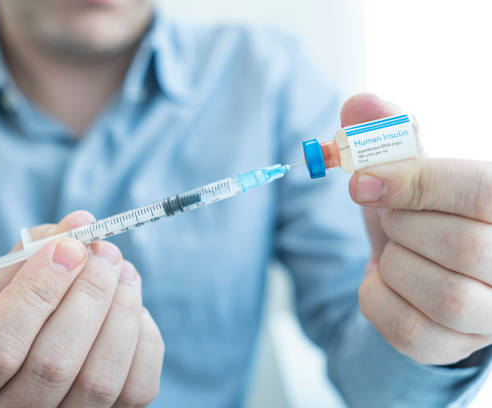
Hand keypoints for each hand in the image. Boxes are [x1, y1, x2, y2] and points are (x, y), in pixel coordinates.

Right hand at [0, 211, 163, 407]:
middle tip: (106, 251)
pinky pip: (136, 389)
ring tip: (124, 271)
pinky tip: (132, 309)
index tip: (70, 245)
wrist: (18, 382)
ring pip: (100, 380)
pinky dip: (143, 339)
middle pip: (54, 364)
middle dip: (90, 294)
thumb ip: (29, 257)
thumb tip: (81, 222)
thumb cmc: (3, 329)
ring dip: (121, 312)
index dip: (40, 290)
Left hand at [344, 94, 491, 364]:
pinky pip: (408, 329)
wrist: (422, 271)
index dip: (418, 182)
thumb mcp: (411, 172)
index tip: (361, 181)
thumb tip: (359, 104)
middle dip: (403, 225)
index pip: (483, 193)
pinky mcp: (456, 348)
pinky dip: (376, 297)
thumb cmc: (424, 215)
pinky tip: (384, 279)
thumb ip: (391, 137)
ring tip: (396, 248)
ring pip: (440, 295)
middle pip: (460, 246)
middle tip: (391, 216)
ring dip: (394, 262)